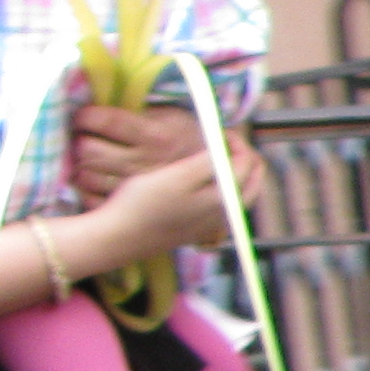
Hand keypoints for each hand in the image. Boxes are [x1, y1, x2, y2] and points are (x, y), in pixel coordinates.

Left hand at [70, 101, 204, 205]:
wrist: (221, 176)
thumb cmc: (192, 139)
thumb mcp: (174, 116)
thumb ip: (144, 110)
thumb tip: (106, 96)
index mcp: (156, 136)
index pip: (105, 121)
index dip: (86, 116)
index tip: (84, 116)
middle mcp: (144, 162)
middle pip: (89, 150)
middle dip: (79, 140)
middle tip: (82, 136)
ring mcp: (137, 186)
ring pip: (86, 176)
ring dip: (80, 165)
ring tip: (87, 158)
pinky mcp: (133, 206)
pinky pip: (92, 199)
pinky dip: (86, 189)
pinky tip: (94, 179)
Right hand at [99, 142, 250, 257]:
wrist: (118, 238)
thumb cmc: (143, 204)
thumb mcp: (177, 176)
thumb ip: (209, 163)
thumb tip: (230, 150)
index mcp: (224, 200)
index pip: (247, 164)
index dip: (237, 143)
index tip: (221, 131)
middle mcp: (225, 216)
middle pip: (252, 183)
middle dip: (247, 160)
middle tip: (231, 143)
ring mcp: (212, 226)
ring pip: (240, 197)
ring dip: (238, 176)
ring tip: (225, 159)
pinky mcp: (198, 231)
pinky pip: (225, 207)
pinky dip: (226, 191)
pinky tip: (210, 184)